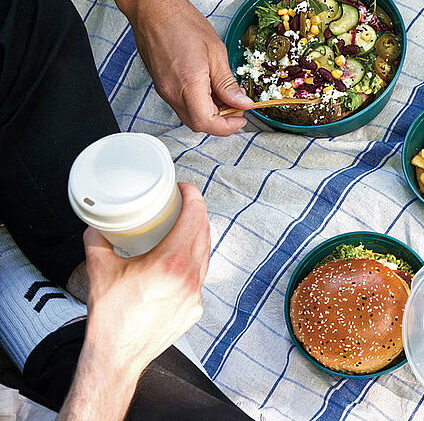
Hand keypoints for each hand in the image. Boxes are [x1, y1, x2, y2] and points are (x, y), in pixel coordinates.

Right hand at [82, 183, 210, 374]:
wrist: (117, 356)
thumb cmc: (110, 317)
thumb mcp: (99, 270)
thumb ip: (97, 241)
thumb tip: (96, 224)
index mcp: (171, 263)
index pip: (194, 218)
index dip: (193, 197)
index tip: (185, 189)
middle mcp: (190, 277)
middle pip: (204, 233)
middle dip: (197, 213)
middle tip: (183, 204)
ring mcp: (196, 295)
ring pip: (205, 256)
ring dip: (198, 237)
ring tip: (184, 228)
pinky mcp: (195, 308)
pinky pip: (200, 278)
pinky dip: (192, 264)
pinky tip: (180, 262)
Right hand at [132, 0, 251, 135]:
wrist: (154, 10)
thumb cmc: (182, 23)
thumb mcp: (216, 52)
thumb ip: (228, 83)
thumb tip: (242, 102)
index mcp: (188, 84)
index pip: (207, 123)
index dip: (227, 127)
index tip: (242, 117)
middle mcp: (172, 92)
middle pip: (198, 124)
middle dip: (221, 121)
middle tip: (237, 105)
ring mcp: (164, 90)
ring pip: (190, 115)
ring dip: (211, 112)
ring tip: (225, 93)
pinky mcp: (162, 86)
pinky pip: (182, 104)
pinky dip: (199, 103)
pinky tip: (210, 87)